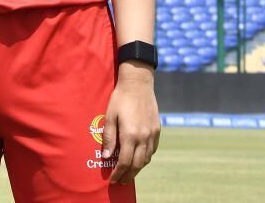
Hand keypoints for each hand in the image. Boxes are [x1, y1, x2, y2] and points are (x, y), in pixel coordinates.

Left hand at [103, 61, 160, 183]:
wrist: (138, 84)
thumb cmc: (120, 99)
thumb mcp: (109, 116)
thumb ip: (108, 138)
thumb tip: (106, 157)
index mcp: (130, 135)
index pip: (125, 162)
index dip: (118, 173)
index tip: (112, 179)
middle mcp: (144, 137)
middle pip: (137, 164)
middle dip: (128, 175)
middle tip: (120, 181)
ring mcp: (152, 134)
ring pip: (146, 159)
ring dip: (137, 168)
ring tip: (128, 173)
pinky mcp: (157, 130)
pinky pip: (152, 150)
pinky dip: (145, 158)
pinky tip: (139, 158)